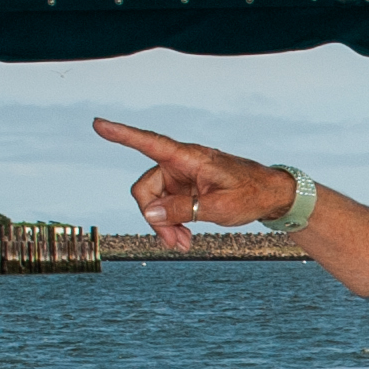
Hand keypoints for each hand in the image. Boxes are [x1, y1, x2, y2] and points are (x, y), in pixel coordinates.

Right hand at [91, 120, 293, 250]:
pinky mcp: (184, 189)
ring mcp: (180, 177)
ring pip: (154, 202)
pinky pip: (166, 207)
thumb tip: (150, 213)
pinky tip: (185, 239)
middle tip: (172, 243)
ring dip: (163, 225)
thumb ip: (183, 209)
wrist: (270, 195)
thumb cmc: (250, 193)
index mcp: (189, 158)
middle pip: (145, 189)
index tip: (99, 124)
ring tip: (183, 245)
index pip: (150, 143)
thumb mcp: (219, 207)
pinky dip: (172, 224)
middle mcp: (180, 164)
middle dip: (153, 218)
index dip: (122, 134)